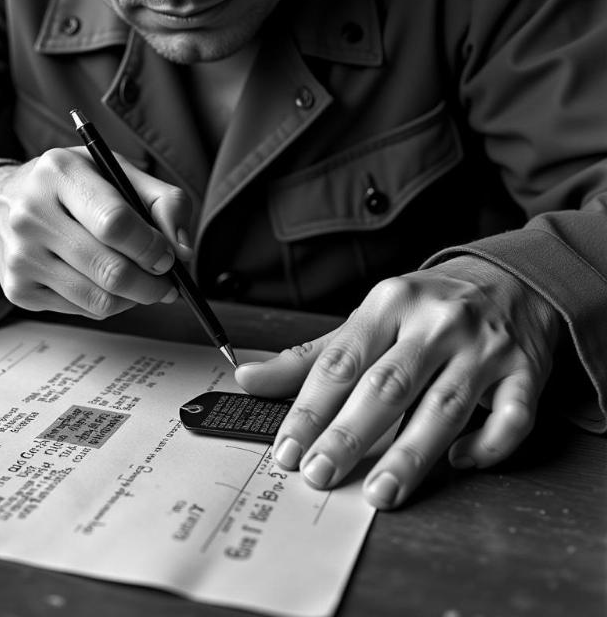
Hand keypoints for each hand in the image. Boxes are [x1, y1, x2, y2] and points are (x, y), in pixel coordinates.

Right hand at [0, 149, 191, 317]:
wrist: (0, 203)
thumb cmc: (71, 185)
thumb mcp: (116, 171)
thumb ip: (162, 200)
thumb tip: (183, 250)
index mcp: (58, 172)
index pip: (115, 223)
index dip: (152, 247)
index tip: (170, 256)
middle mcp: (31, 214)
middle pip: (110, 270)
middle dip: (153, 283)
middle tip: (168, 281)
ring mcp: (20, 256)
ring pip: (100, 300)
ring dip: (135, 298)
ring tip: (144, 283)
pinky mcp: (18, 290)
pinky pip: (83, 311)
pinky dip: (109, 304)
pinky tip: (108, 283)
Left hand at [235, 257, 560, 508]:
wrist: (508, 279)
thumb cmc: (425, 307)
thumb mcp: (368, 318)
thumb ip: (310, 355)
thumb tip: (247, 377)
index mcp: (389, 303)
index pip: (340, 362)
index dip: (309, 408)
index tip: (287, 448)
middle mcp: (435, 322)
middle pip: (387, 385)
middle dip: (349, 434)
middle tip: (319, 474)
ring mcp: (484, 347)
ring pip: (443, 406)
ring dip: (410, 454)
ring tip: (379, 492)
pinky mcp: (525, 372)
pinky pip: (510, 416)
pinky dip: (486, 445)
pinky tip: (460, 463)